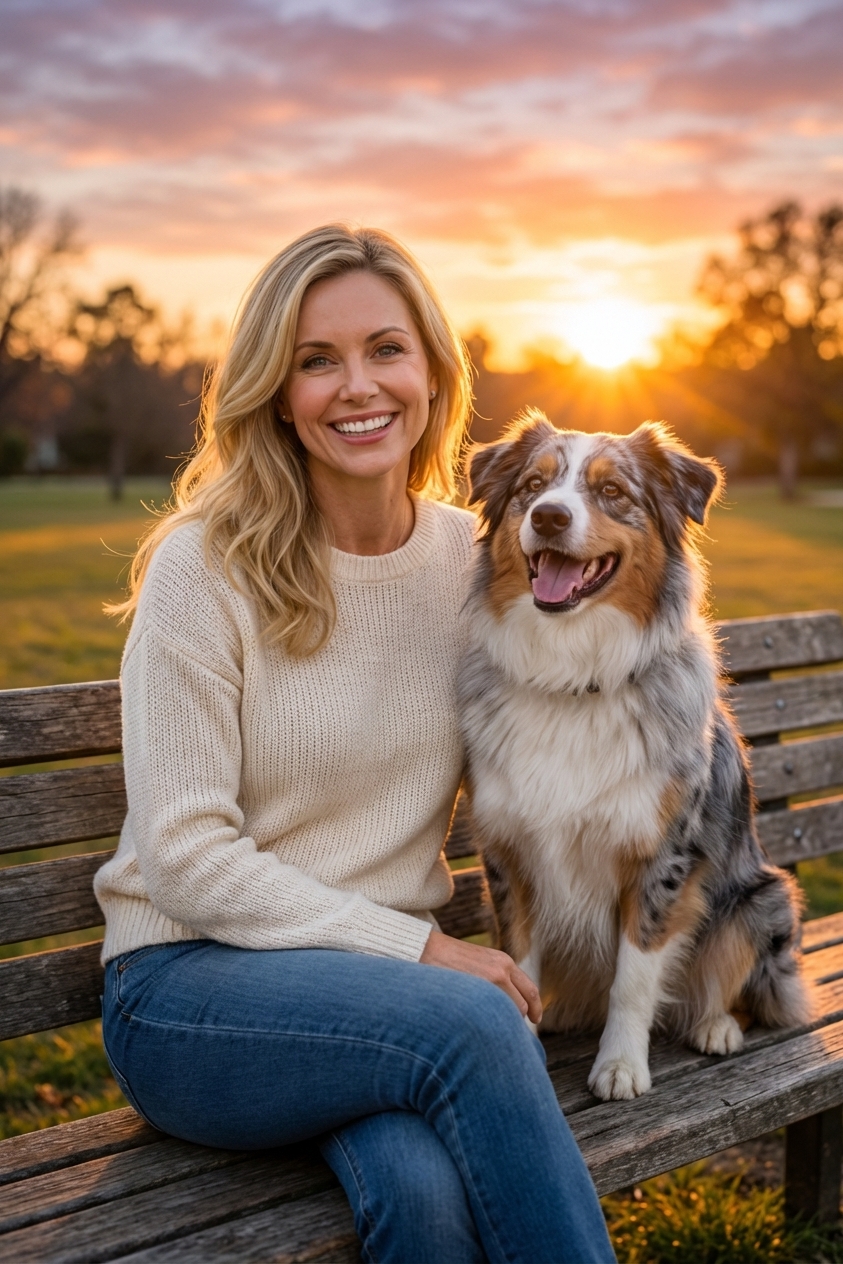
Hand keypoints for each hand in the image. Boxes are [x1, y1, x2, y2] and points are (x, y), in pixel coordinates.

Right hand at [419, 930, 541, 1023]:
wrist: (425, 949)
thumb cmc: (449, 958)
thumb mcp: (480, 961)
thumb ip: (497, 976)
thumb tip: (508, 1000)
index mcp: (504, 962)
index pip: (530, 990)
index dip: (535, 1007)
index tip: (535, 1018)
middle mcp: (501, 971)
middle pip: (523, 1006)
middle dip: (518, 1019)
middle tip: (510, 1029)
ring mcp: (489, 982)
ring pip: (508, 1015)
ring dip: (503, 1024)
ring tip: (490, 1027)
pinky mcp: (474, 993)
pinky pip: (492, 1017)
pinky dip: (490, 1024)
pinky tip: (480, 1025)